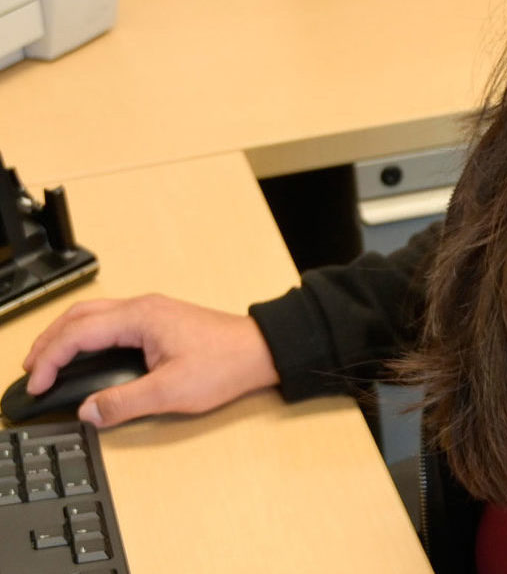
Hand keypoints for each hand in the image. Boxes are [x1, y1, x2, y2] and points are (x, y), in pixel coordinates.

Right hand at [22, 295, 281, 428]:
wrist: (261, 350)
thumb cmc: (224, 364)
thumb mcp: (171, 391)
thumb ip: (124, 402)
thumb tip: (88, 412)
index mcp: (140, 318)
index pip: (78, 333)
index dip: (50, 359)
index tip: (37, 385)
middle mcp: (143, 307)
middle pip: (79, 316)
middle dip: (49, 342)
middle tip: (32, 372)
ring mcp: (151, 311)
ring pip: (94, 315)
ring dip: (66, 336)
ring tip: (48, 363)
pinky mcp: (159, 320)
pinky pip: (110, 320)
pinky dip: (86, 335)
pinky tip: (84, 354)